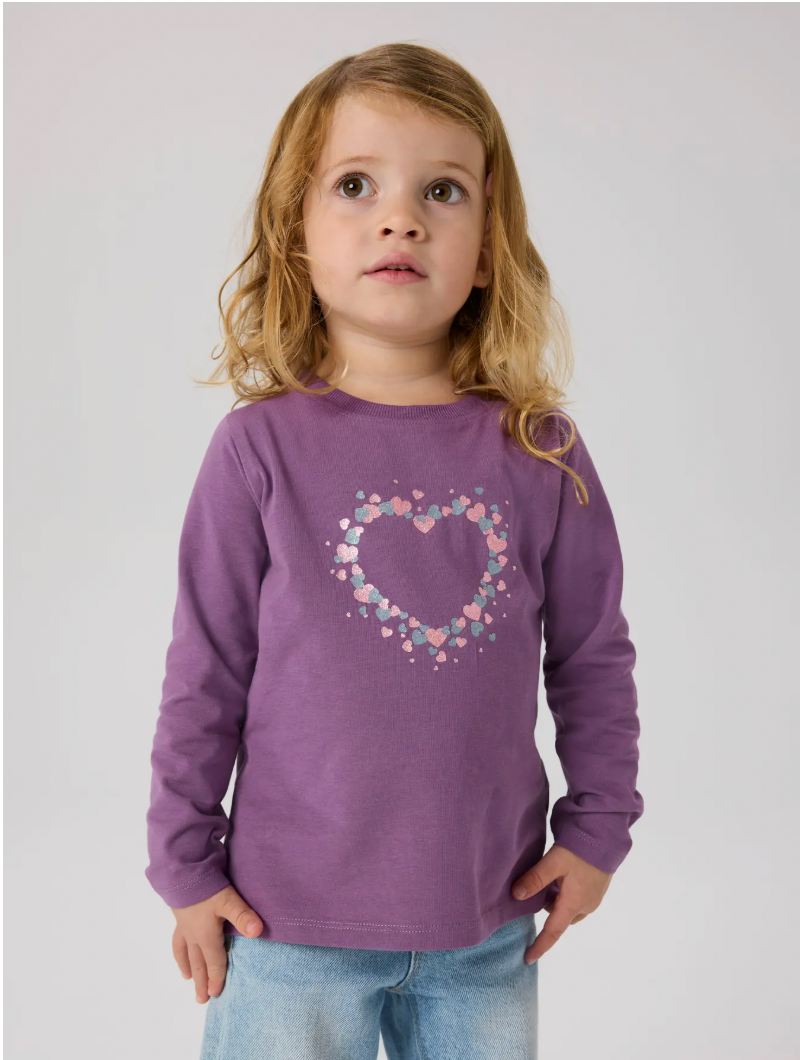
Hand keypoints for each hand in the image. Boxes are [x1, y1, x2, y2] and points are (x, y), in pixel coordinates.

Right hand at [171, 885, 263, 1003]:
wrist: (182, 871)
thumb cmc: (206, 886)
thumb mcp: (228, 900)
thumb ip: (242, 916)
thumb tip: (258, 932)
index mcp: (206, 935)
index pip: (214, 961)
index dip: (216, 977)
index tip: (215, 994)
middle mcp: (193, 935)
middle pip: (198, 962)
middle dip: (201, 981)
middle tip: (201, 999)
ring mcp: (184, 926)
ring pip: (185, 953)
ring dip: (188, 967)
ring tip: (188, 978)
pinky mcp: (179, 915)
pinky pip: (177, 939)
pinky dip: (179, 949)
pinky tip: (180, 948)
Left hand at [512, 844, 611, 963]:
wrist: (604, 837)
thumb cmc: (579, 850)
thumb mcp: (553, 862)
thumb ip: (535, 878)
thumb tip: (516, 895)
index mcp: (573, 904)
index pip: (553, 932)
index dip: (540, 945)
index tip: (528, 958)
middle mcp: (586, 906)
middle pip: (559, 918)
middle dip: (547, 909)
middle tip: (538, 887)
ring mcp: (594, 899)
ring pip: (568, 908)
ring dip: (557, 899)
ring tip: (551, 877)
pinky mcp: (597, 890)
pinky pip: (577, 900)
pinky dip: (566, 894)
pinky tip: (563, 875)